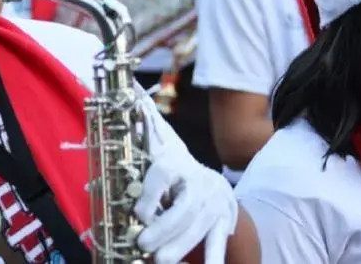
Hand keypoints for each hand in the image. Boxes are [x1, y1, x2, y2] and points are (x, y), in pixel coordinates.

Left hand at [133, 144, 237, 263]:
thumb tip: (138, 112)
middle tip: (143, 244)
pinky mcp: (224, 222)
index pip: (162, 175)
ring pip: (200, 226)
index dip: (149, 196)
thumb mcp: (156, 154)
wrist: (210, 180)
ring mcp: (215, 203)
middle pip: (185, 207)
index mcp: (176, 164)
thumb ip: (147, 138)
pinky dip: (214, 258)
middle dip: (164, 228)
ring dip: (180, 246)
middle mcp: (200, 182)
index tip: (137, 213)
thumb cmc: (172, 171)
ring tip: (161, 261)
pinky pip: (218, 242)